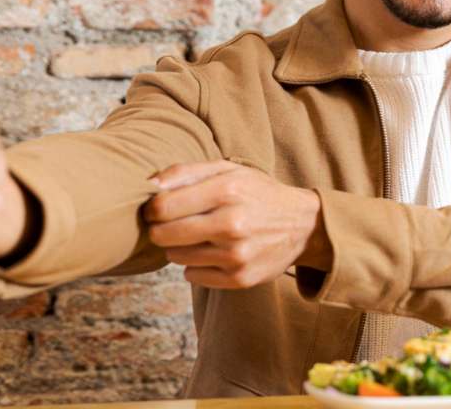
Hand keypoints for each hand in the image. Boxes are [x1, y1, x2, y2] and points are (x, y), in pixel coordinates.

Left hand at [145, 161, 330, 288]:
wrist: (302, 225)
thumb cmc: (257, 193)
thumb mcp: (228, 170)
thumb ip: (186, 172)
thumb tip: (148, 185)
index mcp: (227, 190)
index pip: (162, 207)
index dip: (152, 209)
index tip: (158, 209)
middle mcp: (232, 224)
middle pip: (163, 235)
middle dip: (161, 229)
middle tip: (174, 224)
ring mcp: (236, 255)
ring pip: (176, 256)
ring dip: (181, 246)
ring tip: (202, 236)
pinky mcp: (240, 279)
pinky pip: (192, 276)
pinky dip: (196, 265)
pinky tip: (214, 253)